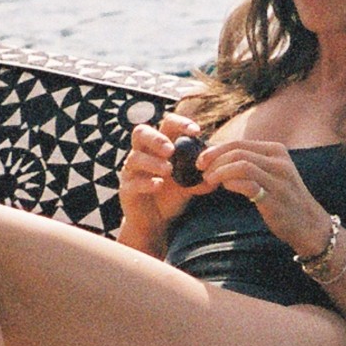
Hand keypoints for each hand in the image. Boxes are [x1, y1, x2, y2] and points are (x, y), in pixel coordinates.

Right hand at [116, 110, 209, 239]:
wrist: (155, 222)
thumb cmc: (171, 196)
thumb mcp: (189, 185)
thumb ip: (201, 177)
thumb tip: (219, 171)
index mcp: (159, 146)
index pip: (166, 125)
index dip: (180, 123)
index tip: (196, 131)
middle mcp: (142, 153)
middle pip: (141, 132)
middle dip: (156, 139)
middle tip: (171, 150)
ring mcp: (132, 171)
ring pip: (135, 158)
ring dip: (153, 162)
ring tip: (168, 171)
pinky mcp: (126, 189)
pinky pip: (132, 182)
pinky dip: (146, 182)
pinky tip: (158, 185)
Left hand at [195, 139, 334, 258]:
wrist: (309, 224)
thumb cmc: (284, 199)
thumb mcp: (271, 173)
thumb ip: (250, 163)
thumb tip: (218, 158)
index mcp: (277, 151)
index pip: (240, 143)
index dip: (216, 150)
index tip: (201, 160)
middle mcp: (279, 162)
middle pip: (238, 152)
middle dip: (214, 160)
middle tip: (202, 171)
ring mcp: (279, 180)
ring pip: (242, 165)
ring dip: (220, 172)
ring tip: (209, 181)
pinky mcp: (275, 198)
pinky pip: (248, 185)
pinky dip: (232, 183)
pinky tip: (226, 188)